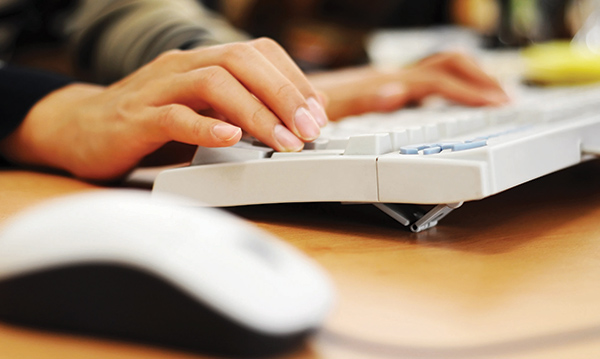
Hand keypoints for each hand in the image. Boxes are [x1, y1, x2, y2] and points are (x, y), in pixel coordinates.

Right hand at [0, 38, 328, 180]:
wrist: (81, 129)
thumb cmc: (150, 122)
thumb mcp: (205, 112)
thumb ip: (246, 109)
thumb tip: (301, 114)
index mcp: (203, 62)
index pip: (259, 53)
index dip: (294, 80)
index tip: (318, 114)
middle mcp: (183, 66)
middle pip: (242, 60)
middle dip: (284, 94)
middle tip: (309, 129)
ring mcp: (158, 89)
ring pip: (213, 83)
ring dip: (255, 112)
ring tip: (282, 141)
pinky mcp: (136, 119)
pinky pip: (174, 115)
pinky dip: (206, 126)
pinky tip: (230, 138)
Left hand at [308, 52, 509, 119]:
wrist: (282, 100)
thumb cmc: (302, 107)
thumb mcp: (331, 109)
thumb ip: (363, 100)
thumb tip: (398, 92)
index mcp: (383, 83)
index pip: (438, 79)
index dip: (470, 91)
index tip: (497, 105)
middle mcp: (389, 77)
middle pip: (446, 65)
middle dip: (479, 80)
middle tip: (504, 100)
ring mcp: (386, 82)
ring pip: (438, 69)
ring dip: (468, 80)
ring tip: (490, 99)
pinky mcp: (381, 89)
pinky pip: (424, 82)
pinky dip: (448, 88)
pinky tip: (452, 103)